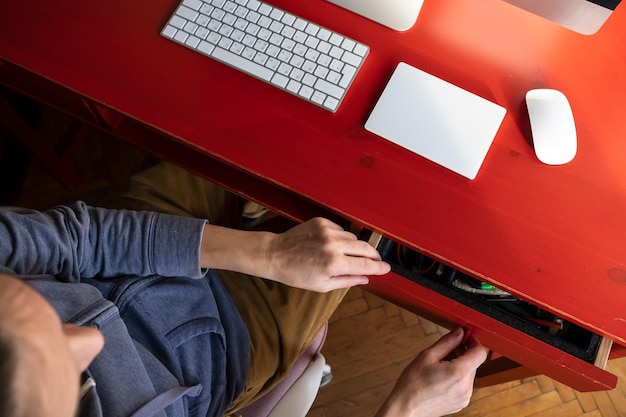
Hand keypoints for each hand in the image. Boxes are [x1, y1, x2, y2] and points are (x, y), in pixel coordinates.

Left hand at [264, 217, 390, 291]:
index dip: (379, 267)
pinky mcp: (322, 221)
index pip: (366, 265)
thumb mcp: (322, 285)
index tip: (386, 268)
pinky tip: (332, 245)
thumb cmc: (296, 274)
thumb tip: (366, 278)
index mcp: (334, 264)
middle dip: (373, 255)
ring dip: (355, 247)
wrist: (275, 254)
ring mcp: (327, 231)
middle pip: (365, 248)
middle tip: (375, 260)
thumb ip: (347, 281)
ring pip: (353, 238)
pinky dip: (341, 237)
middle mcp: (333, 246)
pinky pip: (341, 230)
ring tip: (346, 255)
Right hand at [375, 327, 486, 416]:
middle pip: (473, 363)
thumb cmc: (413, 384)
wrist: (406, 407)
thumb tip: (459, 332)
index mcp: (459, 373)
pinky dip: (456, 377)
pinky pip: (464, 384)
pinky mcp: (461, 403)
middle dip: (462, 353)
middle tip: (445, 350)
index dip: (474, 342)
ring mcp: (465, 397)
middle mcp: (466, 387)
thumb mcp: (427, 355)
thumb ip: (447, 342)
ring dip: (459, 365)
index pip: (480, 353)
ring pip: (468, 373)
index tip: (465, 337)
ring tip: (439, 365)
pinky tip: (441, 376)